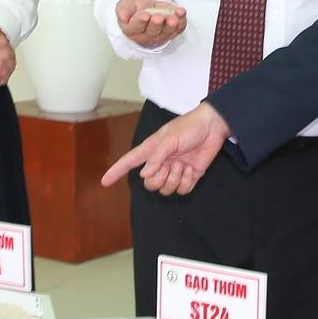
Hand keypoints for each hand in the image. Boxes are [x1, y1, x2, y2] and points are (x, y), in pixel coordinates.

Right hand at [101, 103, 231, 195]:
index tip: (104, 181)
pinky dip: (187, 182)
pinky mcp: (189, 177)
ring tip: (183, 165)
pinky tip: (192, 169)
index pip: (130, 162)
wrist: (213, 127)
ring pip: (166, 190)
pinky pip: (182, 191)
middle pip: (149, 183)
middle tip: (170, 166)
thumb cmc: (189, 127)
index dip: (117, 171)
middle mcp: (161, 162)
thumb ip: (156, 156)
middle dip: (159, 179)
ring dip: (175, 180)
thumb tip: (144, 174)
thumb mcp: (169, 138)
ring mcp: (174, 170)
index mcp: (152, 150)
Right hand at [116, 0, 187, 46]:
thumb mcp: (125, 6)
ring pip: (167, 31)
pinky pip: (179, 27)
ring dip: (172, 25)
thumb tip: (122, 16)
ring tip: (174, 18)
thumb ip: (124, 10)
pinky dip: (182, 21)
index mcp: (132, 30)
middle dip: (157, 24)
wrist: (145, 9)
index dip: (141, 21)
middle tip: (159, 17)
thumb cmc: (134, 9)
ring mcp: (161, 34)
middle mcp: (147, 35)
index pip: (137, 27)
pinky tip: (181, 12)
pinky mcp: (172, 31)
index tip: (145, 15)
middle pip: (153, 31)